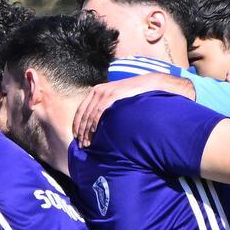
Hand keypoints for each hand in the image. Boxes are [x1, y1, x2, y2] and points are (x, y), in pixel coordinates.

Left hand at [73, 73, 192, 145]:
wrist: (151, 84)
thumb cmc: (136, 96)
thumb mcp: (118, 101)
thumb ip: (108, 109)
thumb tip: (100, 126)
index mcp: (97, 91)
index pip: (81, 110)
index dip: (78, 125)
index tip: (78, 138)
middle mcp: (98, 91)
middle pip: (83, 114)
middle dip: (81, 131)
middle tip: (82, 146)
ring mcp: (105, 92)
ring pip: (89, 115)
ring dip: (87, 131)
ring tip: (88, 144)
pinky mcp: (113, 94)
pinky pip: (99, 111)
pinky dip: (95, 123)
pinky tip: (95, 134)